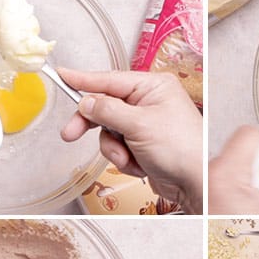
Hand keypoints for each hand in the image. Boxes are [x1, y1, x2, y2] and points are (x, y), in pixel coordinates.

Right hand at [59, 69, 202, 213]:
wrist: (196, 184)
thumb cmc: (182, 149)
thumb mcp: (140, 124)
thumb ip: (109, 111)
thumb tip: (87, 102)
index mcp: (152, 87)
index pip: (110, 79)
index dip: (83, 80)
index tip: (62, 75)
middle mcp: (148, 103)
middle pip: (105, 107)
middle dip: (94, 124)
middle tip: (71, 133)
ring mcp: (144, 126)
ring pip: (109, 133)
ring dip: (114, 150)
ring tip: (129, 158)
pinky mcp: (142, 146)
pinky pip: (118, 149)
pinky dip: (124, 160)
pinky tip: (138, 166)